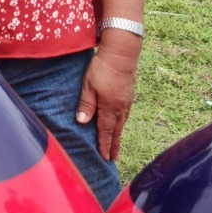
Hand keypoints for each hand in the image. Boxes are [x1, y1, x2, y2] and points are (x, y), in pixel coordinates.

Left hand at [75, 33, 140, 161]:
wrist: (122, 54)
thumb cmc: (102, 68)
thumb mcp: (88, 85)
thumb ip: (86, 104)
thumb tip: (82, 122)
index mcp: (109, 108)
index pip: (105, 131)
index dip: (104, 145)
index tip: (104, 157)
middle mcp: (121, 107)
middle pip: (116, 130)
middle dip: (114, 145)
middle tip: (114, 158)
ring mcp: (127, 101)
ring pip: (122, 122)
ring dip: (119, 134)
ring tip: (117, 144)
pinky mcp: (130, 94)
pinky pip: (126, 114)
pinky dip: (122, 122)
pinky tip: (120, 122)